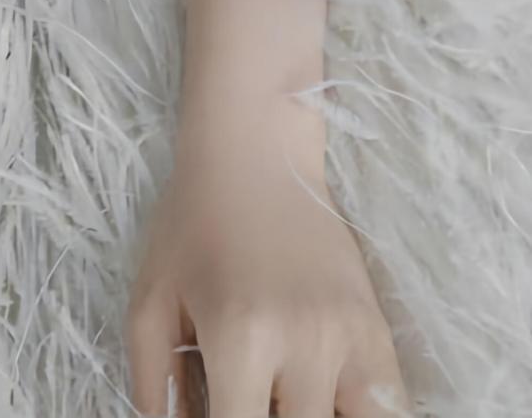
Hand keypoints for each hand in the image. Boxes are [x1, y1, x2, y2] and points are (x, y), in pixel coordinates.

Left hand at [124, 110, 412, 415]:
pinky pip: (391, 407)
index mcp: (240, 339)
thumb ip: (154, 389)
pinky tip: (330, 405)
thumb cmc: (193, 224)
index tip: (220, 413)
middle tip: (250, 399)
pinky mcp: (377, 329)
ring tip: (289, 402)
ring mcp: (349, 337)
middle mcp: (303, 344)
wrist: (256, 151)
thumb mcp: (150, 303)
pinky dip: (365, 416)